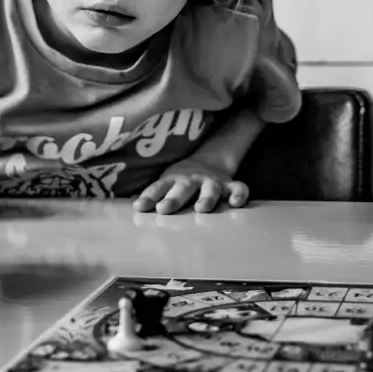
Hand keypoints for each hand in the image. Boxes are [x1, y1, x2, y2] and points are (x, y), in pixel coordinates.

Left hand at [133, 158, 248, 213]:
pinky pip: (239, 189)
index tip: (139, 207)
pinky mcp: (230, 185)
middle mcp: (192, 180)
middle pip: (182, 189)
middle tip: (163, 209)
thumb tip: (133, 206)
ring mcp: (212, 182)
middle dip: (173, 199)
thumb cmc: (179, 180)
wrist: (207, 162)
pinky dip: (239, 195)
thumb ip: (152, 196)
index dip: (148, 196)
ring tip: (201, 209)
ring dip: (206, 198)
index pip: (158, 187)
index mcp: (172, 180)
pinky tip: (235, 203)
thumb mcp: (164, 183)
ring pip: (210, 189)